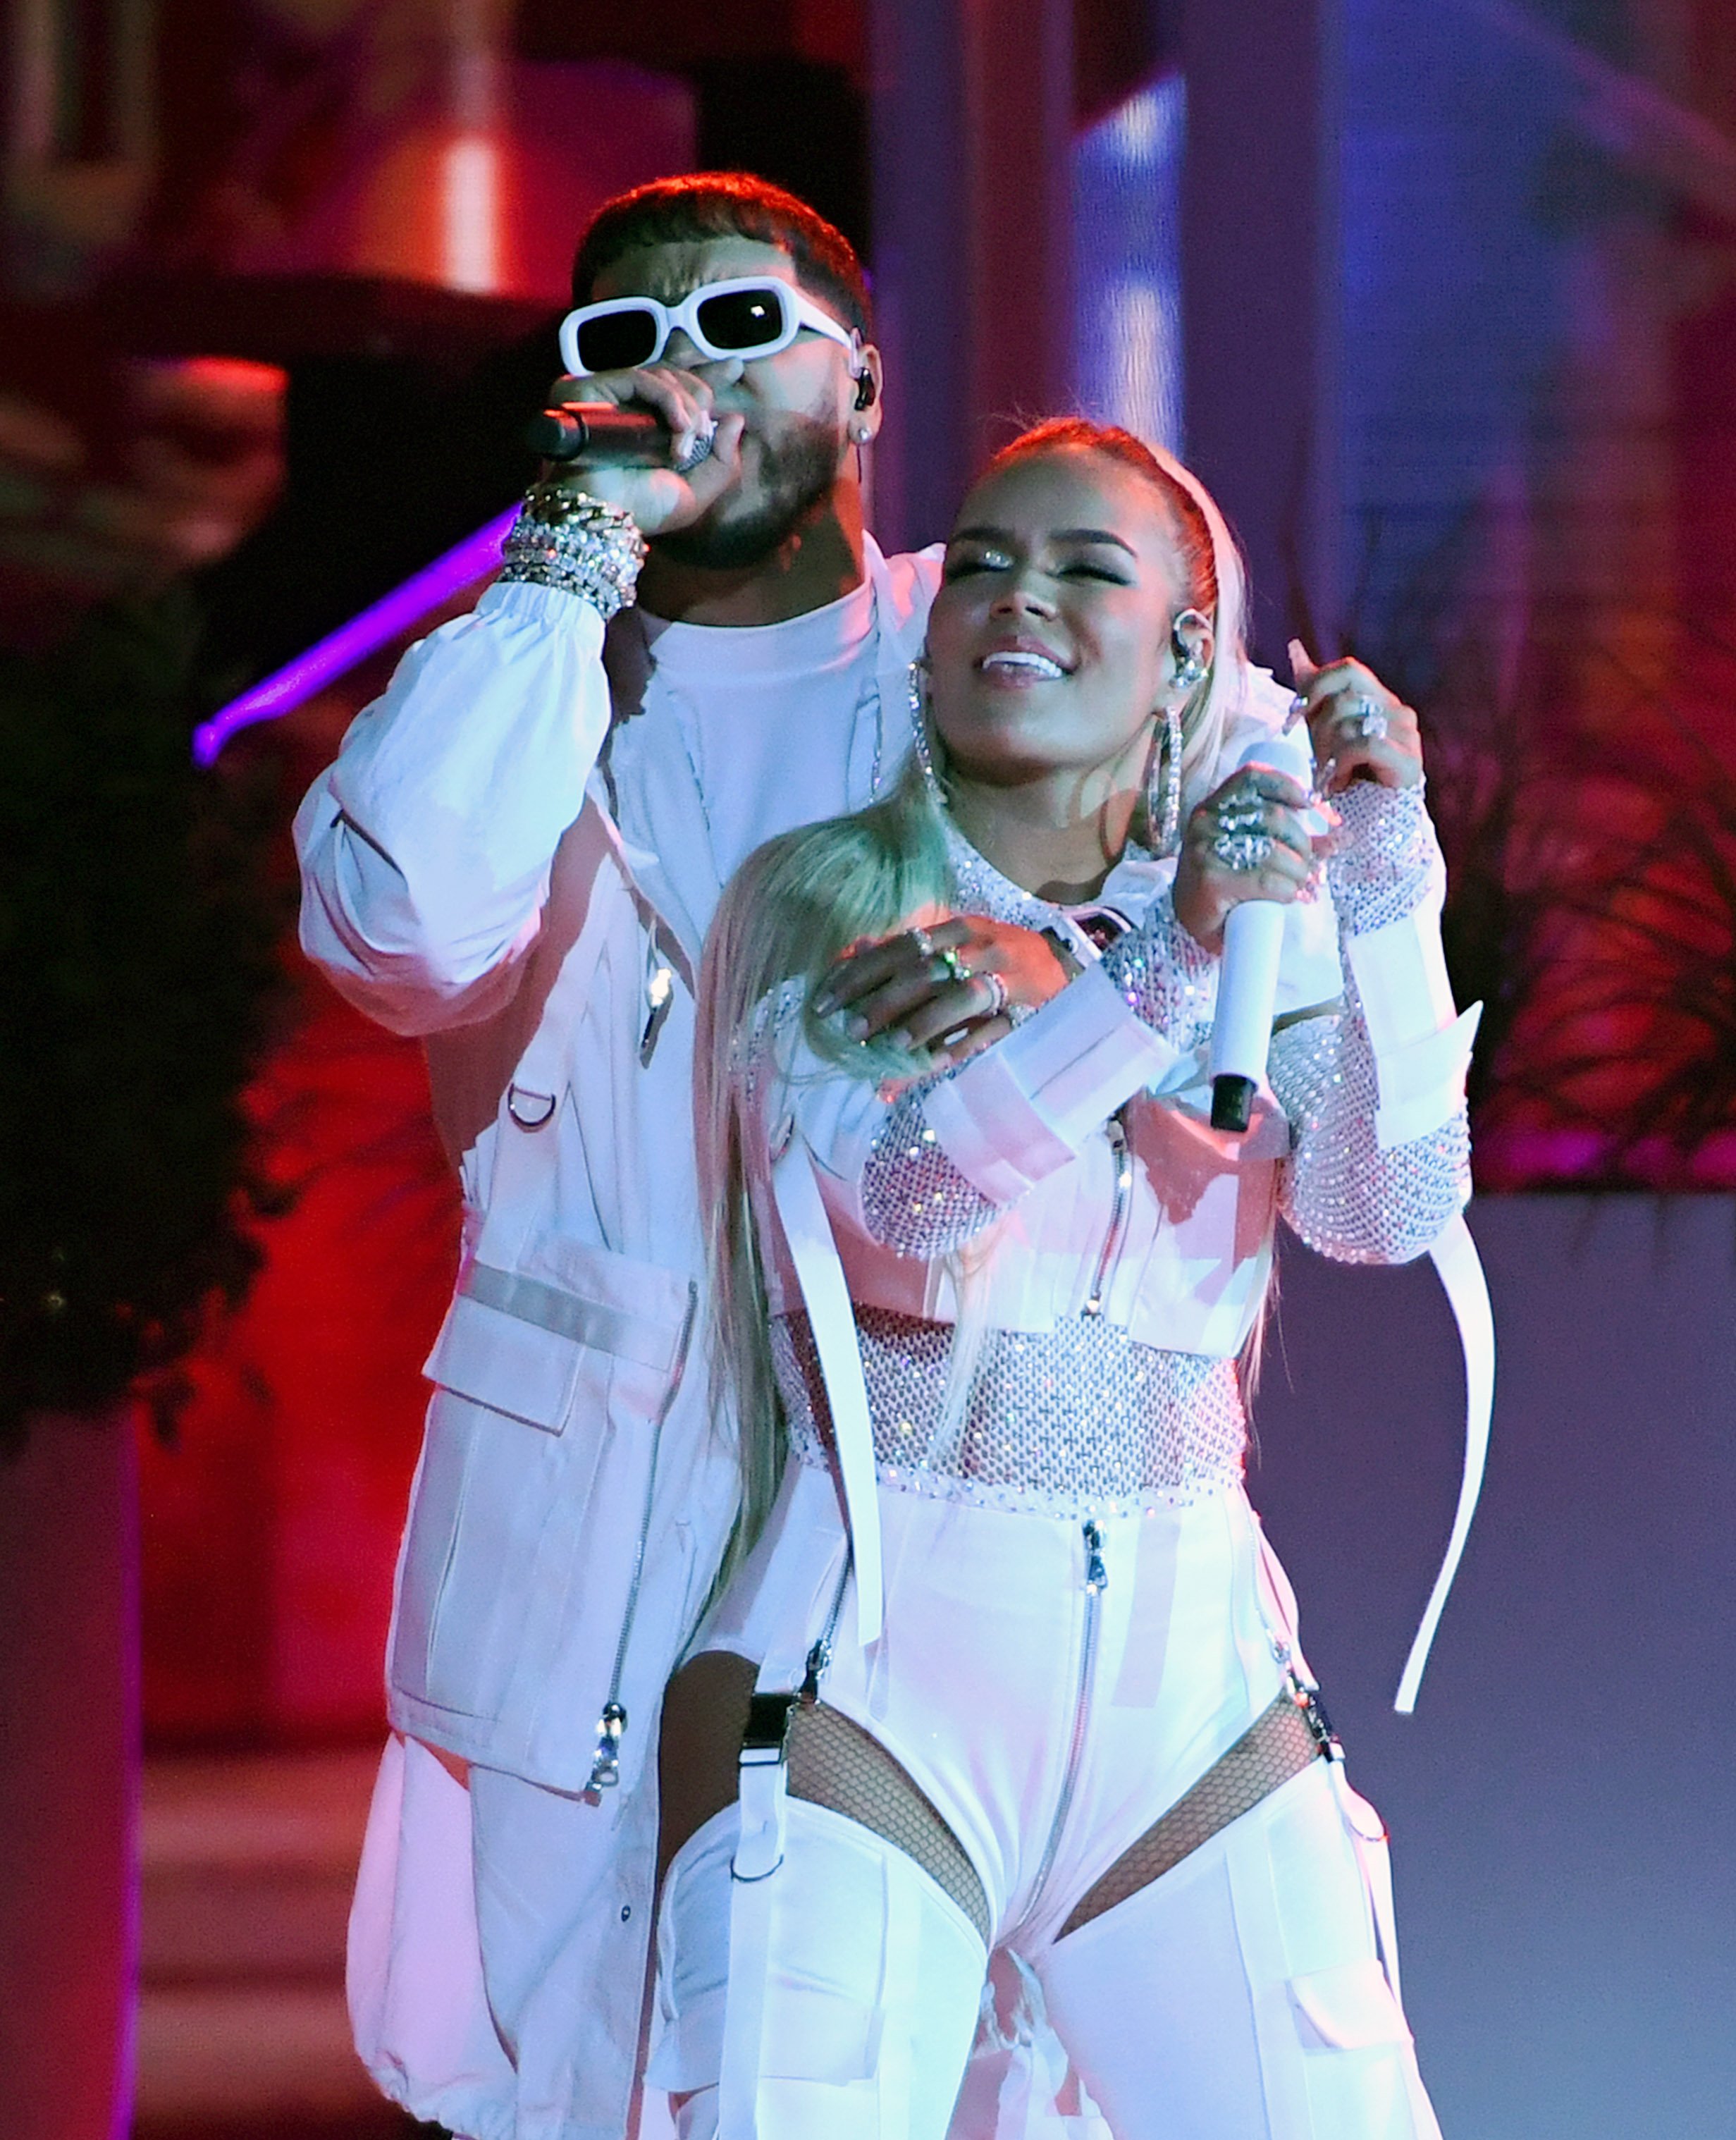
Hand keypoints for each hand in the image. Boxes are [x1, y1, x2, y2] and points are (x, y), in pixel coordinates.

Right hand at [537, 365, 744, 539]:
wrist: (606, 515)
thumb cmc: (645, 510)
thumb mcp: (697, 491)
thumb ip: (723, 459)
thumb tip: (736, 418)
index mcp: (646, 424)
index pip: (677, 386)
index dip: (705, 374)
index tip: (734, 368)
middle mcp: (625, 405)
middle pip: (674, 375)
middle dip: (699, 401)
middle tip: (702, 433)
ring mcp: (606, 394)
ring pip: (662, 376)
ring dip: (687, 409)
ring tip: (685, 442)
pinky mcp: (590, 388)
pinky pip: (641, 378)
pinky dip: (668, 399)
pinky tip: (679, 426)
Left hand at [813, 916, 1071, 1068]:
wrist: (1072, 966)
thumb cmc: (1003, 957)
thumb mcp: (961, 942)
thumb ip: (912, 950)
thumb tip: (855, 954)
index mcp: (960, 929)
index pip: (899, 948)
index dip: (859, 974)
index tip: (825, 999)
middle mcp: (982, 949)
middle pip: (924, 972)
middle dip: (883, 1002)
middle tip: (851, 1030)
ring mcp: (1008, 981)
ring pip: (959, 999)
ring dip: (922, 1025)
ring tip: (890, 1049)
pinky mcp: (1028, 1012)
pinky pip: (991, 1032)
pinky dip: (961, 1048)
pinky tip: (932, 1064)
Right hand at [1172, 765, 1330, 952]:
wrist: (1187, 923)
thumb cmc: (1220, 885)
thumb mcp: (1246, 852)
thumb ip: (1286, 841)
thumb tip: (1336, 838)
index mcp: (1212, 808)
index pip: (1251, 777)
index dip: (1286, 785)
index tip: (1309, 804)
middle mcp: (1205, 823)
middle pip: (1273, 817)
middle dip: (1302, 843)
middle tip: (1309, 865)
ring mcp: (1206, 851)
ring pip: (1273, 851)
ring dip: (1298, 871)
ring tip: (1301, 885)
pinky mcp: (1212, 881)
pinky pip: (1266, 880)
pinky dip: (1286, 890)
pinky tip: (1288, 897)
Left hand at [1287, 642, 1422, 793]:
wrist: (1372, 824)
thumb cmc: (1345, 773)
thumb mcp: (1322, 727)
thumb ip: (1313, 689)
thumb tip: (1294, 647)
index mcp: (1379, 698)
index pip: (1348, 670)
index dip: (1316, 688)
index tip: (1294, 720)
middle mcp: (1398, 711)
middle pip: (1345, 697)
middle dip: (1318, 730)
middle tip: (1315, 758)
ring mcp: (1407, 736)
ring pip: (1350, 723)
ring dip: (1327, 755)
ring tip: (1330, 777)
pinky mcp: (1409, 762)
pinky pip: (1365, 745)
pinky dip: (1342, 765)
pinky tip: (1340, 782)